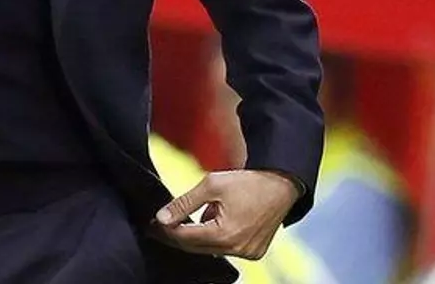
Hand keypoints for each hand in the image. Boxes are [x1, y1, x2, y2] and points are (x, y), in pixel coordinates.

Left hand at [152, 169, 298, 260]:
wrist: (281, 185)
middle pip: (195, 247)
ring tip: (185, 219)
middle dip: (176, 235)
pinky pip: (225, 249)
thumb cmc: (248, 182)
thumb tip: (161, 217)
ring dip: (195, 236)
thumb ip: (184, 203)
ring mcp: (248, 253)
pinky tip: (210, 221)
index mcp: (226, 234)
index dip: (166, 230)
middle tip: (159, 225)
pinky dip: (214, 238)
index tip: (152, 223)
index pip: (185, 237)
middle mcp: (237, 249)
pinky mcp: (254, 252)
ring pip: (209, 249)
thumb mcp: (211, 185)